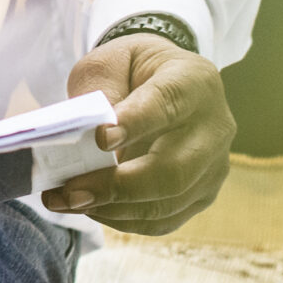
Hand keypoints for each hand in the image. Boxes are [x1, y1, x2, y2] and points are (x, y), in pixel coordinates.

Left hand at [41, 35, 235, 234]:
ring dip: (114, 208)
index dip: (135, 124)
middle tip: (72, 190)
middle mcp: (214, 127)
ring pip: (169, 201)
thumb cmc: (132, 70)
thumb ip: (100, 93)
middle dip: (118, 185)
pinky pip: (164, 220)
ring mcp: (214, 166)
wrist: (164, 81)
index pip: (167, 104)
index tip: (100, 139)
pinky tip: (92, 208)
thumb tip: (88, 142)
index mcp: (193, 82)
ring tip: (68, 201)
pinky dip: (124, 219)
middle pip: (174, 168)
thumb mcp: (110, 62)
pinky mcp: (203, 194)